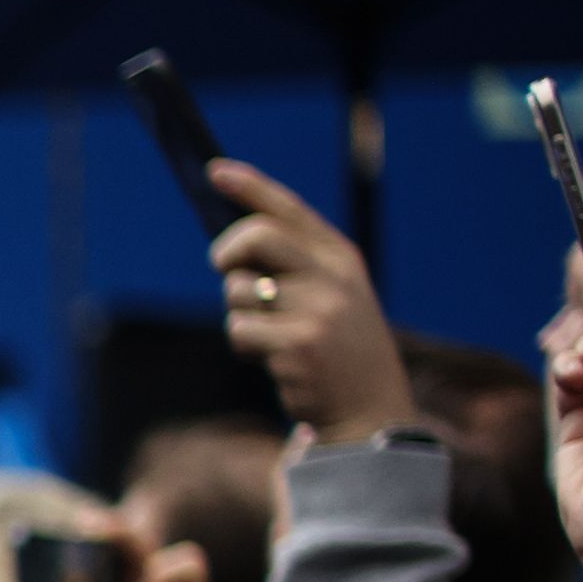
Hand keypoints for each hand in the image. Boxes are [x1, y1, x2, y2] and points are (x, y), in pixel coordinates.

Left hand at [211, 160, 414, 445]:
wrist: (367, 410)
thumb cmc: (335, 350)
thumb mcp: (328, 297)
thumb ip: (292, 267)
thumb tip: (230, 246)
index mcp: (341, 257)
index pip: (290, 210)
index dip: (249, 187)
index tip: (215, 171)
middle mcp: (333, 276)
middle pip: (256, 237)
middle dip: (227, 250)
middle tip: (225, 268)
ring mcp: (318, 309)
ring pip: (239, 290)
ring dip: (239, 313)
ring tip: (270, 335)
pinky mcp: (297, 344)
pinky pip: (239, 329)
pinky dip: (243, 344)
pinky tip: (271, 359)